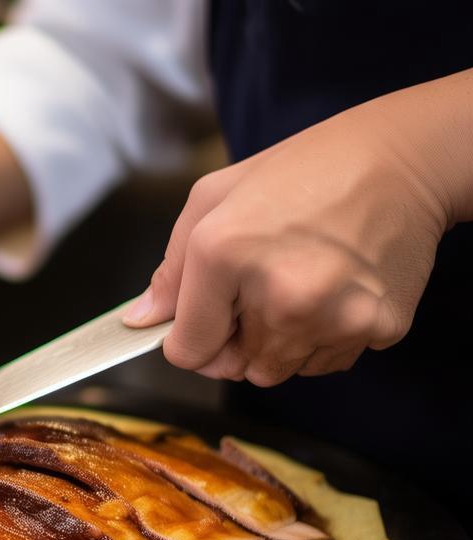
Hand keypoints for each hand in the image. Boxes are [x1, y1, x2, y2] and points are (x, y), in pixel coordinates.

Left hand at [123, 76, 469, 386]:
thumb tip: (142, 320)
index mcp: (225, 254)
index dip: (187, 341)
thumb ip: (172, 268)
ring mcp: (333, 317)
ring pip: (278, 371)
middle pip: (233, 367)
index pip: (187, 351)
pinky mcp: (377, 328)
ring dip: (277, 343)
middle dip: (233, 340)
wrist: (405, 159)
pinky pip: (326, 362)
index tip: (200, 322)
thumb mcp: (215, 197)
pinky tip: (331, 291)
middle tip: (256, 290)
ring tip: (297, 284)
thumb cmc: (304, 170)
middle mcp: (279, 295)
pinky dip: (321, 339)